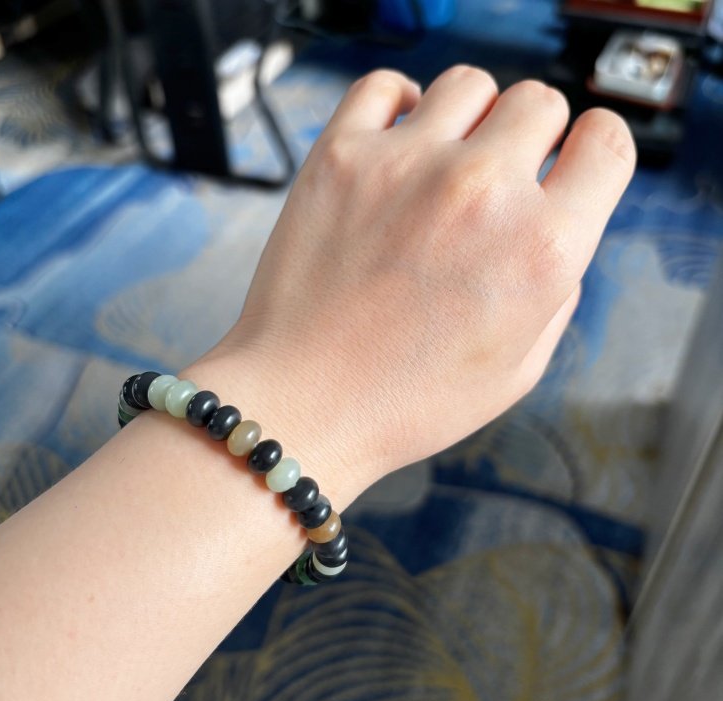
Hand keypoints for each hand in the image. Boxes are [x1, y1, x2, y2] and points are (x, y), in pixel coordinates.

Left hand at [186, 66, 634, 506]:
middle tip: (497, 181)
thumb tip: (555, 232)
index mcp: (542, 249)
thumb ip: (557, 290)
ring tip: (444, 166)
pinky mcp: (341, 157)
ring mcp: (408, 166)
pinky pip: (384, 85)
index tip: (568, 166)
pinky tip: (396, 145)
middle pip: (538, 102)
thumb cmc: (404, 401)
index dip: (591, 154)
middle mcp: (483, 192)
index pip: (607, 142)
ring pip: (469, 85)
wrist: (304, 405)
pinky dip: (398, 104)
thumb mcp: (518, 370)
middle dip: (529, 138)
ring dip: (469, 119)